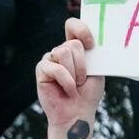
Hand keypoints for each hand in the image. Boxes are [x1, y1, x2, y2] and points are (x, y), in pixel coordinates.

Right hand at [37, 18, 103, 138]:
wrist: (78, 113)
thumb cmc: (88, 93)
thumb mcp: (96, 70)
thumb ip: (91, 54)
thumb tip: (88, 41)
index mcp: (75, 48)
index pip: (72, 26)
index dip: (81, 29)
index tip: (91, 45)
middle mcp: (61, 51)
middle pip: (72, 43)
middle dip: (82, 64)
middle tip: (82, 80)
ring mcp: (50, 59)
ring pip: (63, 52)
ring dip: (75, 72)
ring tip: (75, 85)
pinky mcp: (42, 70)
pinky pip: (55, 67)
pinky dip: (66, 80)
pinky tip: (67, 90)